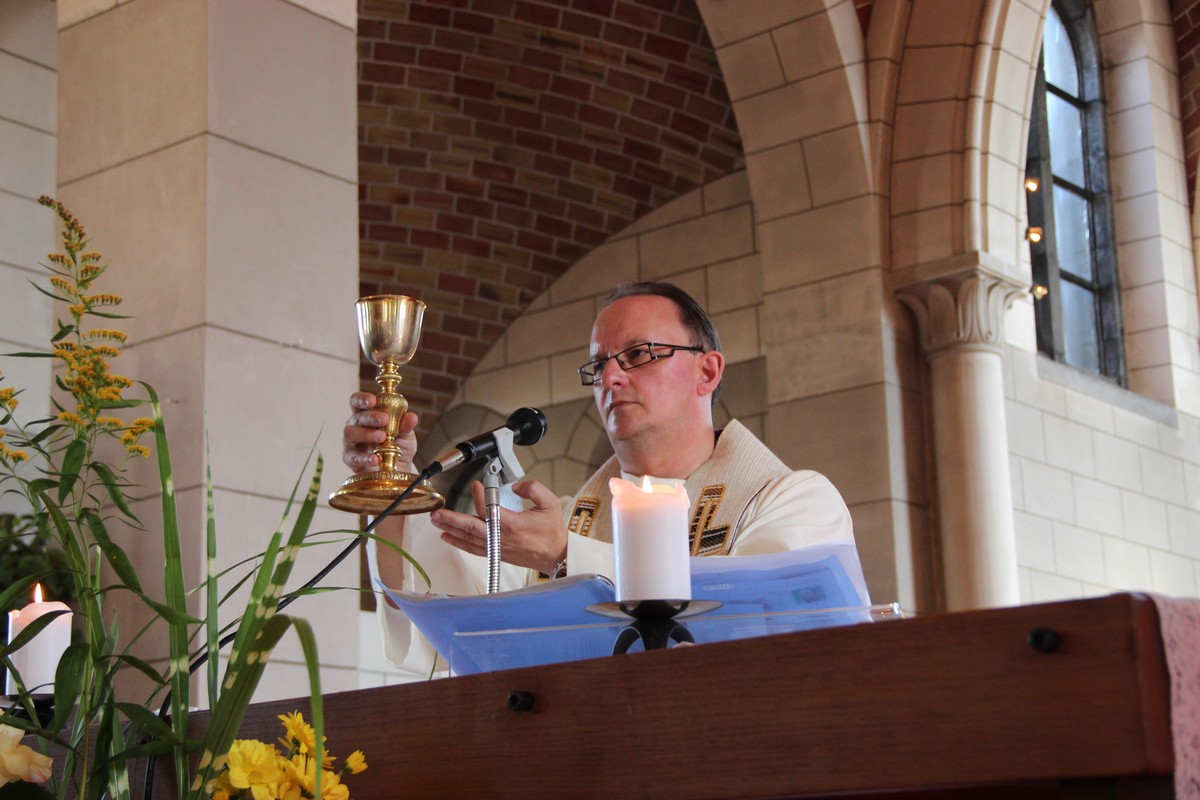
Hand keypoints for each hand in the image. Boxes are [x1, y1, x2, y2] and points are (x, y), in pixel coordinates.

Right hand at [341, 391, 418, 473]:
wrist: (397, 470)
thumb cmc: (398, 447)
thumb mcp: (406, 436)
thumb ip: (406, 426)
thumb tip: (411, 417)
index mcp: (366, 414)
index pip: (358, 402)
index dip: (362, 399)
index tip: (373, 400)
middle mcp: (356, 426)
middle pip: (356, 417)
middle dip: (370, 417)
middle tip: (384, 419)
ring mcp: (351, 442)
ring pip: (350, 433)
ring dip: (367, 434)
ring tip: (382, 437)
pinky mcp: (350, 458)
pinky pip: (353, 456)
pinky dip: (364, 457)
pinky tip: (375, 458)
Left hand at [432, 479, 567, 574]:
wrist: (556, 555)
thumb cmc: (552, 531)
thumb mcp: (549, 502)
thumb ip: (532, 488)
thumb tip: (515, 486)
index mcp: (512, 523)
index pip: (488, 509)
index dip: (479, 496)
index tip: (477, 485)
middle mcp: (501, 537)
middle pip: (470, 527)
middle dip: (451, 519)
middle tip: (437, 512)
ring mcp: (497, 547)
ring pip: (468, 539)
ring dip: (451, 529)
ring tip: (437, 521)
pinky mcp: (496, 553)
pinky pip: (473, 549)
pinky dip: (459, 543)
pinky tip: (448, 537)